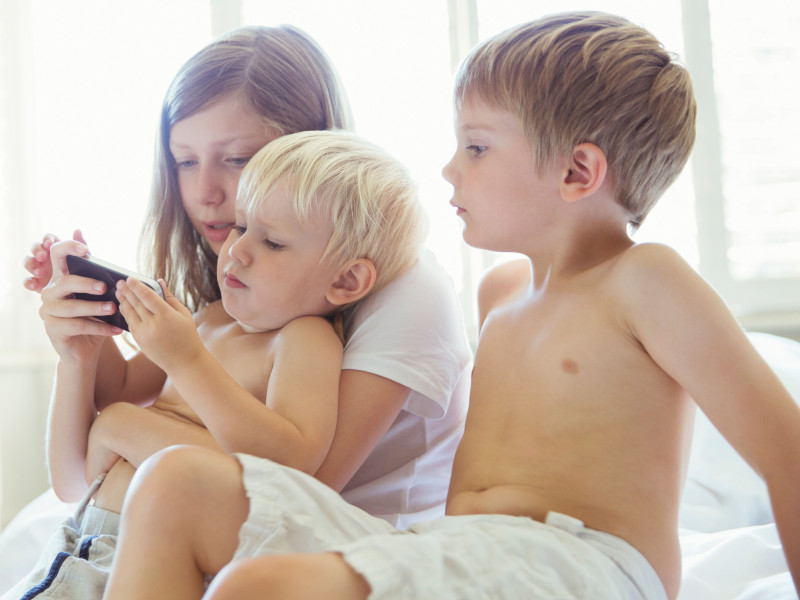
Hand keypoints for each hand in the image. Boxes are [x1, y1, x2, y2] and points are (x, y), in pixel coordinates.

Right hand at [23, 230, 86, 292]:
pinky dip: (28, 282)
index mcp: (57, 248)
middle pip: (35, 247)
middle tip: (42, 257)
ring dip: (31, 265)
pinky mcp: (36, 282)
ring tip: (39, 272)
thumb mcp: (83, 261)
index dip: (48, 239)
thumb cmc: (82, 273)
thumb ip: (80, 246)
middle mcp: (45, 256)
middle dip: (37, 250)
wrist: (81, 295)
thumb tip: (78, 230)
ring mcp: (38, 268)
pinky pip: (26, 280)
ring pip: (28, 261)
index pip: (49, 238)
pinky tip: (34, 286)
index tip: (51, 244)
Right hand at [39, 240, 121, 364]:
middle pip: (65, 281)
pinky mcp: (52, 328)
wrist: (86, 348)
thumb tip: (120, 271)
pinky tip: (115, 330)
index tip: (85, 249)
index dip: (68, 247)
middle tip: (104, 287)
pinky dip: (99, 327)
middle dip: (86, 283)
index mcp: (62, 278)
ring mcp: (48, 310)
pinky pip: (77, 326)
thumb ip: (104, 281)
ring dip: (95, 308)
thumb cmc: (94, 318)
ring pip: (72, 306)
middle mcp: (50, 291)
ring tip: (114, 309)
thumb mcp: (100, 299)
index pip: (57, 254)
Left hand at [117, 278, 202, 371]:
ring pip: (130, 314)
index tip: (130, 278)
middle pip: (136, 304)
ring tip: (118, 291)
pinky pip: (130, 324)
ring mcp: (144, 334)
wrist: (185, 362)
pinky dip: (126, 314)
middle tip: (119, 282)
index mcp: (166, 316)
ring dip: (123, 301)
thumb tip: (159, 281)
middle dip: (127, 291)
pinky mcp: (140, 342)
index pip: (147, 296)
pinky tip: (124, 306)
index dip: (137, 286)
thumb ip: (170, 297)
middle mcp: (153, 325)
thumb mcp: (184, 314)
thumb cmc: (188, 335)